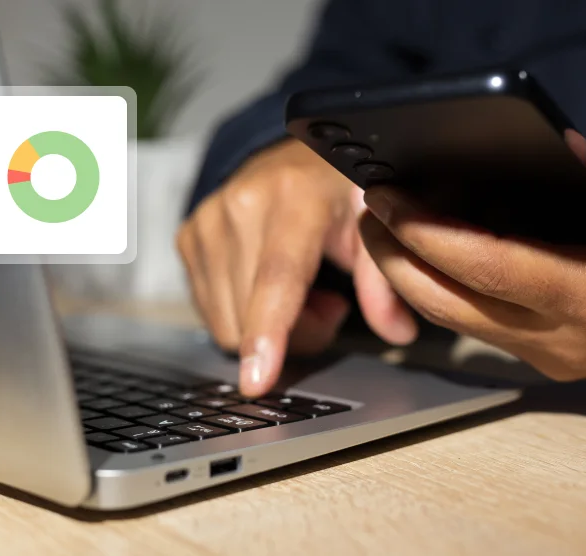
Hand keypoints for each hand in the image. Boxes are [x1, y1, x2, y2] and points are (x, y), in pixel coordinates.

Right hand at [177, 139, 417, 396]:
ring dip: (268, 326)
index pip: (277, 278)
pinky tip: (269, 283)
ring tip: (302, 289)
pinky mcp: (188, 238)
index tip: (258, 382)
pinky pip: (209, 313)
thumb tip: (397, 332)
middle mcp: (241, 206)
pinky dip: (243, 314)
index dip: (269, 333)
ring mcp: (208, 221)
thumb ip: (384, 282)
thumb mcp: (374, 226)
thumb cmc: (340, 194)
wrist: (293, 157)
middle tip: (329, 303)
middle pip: (252, 316)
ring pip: (227, 324)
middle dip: (296, 333)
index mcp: (295, 199)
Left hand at [358, 124, 585, 379]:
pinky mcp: (558, 357)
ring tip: (383, 225)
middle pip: (455, 305)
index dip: (432, 233)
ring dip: (413, 278)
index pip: (493, 267)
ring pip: (461, 323)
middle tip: (366, 205)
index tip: (387, 197)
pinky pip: (483, 327)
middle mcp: (569, 340)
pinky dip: (446, 291)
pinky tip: (431, 254)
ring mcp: (559, 355)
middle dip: (398, 258)